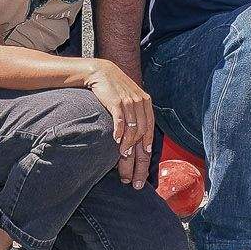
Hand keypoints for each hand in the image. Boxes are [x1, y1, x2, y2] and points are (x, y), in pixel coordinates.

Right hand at [86, 61, 155, 180]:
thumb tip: (137, 142)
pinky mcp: (117, 101)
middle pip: (143, 136)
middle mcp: (141, 103)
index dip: (147, 152)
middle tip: (134, 177)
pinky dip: (119, 132)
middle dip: (138, 159)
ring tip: (123, 159)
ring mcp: (130, 102)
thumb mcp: (129, 100)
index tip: (143, 168)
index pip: (150, 133)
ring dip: (128, 147)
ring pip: (133, 131)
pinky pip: (121, 120)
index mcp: (146, 104)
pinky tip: (116, 142)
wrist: (101, 72)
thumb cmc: (114, 90)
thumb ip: (135, 117)